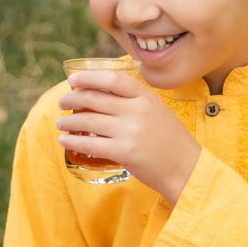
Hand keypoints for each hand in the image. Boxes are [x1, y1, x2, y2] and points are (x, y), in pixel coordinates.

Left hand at [57, 67, 203, 203]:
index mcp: (147, 98)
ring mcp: (130, 131)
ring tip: (60, 123)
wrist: (187, 169)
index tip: (74, 80)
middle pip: (96, 98)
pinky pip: (90, 144)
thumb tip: (102, 96)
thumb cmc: (172, 142)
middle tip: (62, 102)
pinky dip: (73, 141)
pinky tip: (64, 140)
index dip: (90, 77)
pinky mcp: (124, 152)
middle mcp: (137, 111)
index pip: (113, 80)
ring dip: (69, 121)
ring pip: (89, 120)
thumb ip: (135, 102)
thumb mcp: (158, 112)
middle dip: (73, 99)